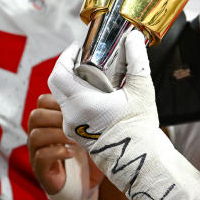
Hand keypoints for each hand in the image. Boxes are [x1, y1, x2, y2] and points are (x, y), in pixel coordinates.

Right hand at [27, 93, 103, 199]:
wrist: (86, 189)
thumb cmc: (89, 159)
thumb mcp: (92, 136)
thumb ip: (93, 120)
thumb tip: (104, 103)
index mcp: (50, 122)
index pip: (43, 101)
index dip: (58, 100)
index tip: (78, 107)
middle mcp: (39, 135)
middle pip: (35, 116)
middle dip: (56, 117)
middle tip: (75, 124)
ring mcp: (37, 153)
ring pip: (35, 135)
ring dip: (57, 134)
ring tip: (75, 140)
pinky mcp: (40, 170)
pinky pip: (40, 156)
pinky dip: (57, 152)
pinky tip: (72, 154)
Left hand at [49, 33, 199, 199]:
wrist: (140, 162)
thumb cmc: (140, 127)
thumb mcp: (142, 88)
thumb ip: (136, 59)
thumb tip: (132, 37)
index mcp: (81, 103)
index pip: (58, 73)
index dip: (65, 56)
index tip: (78, 46)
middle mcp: (71, 116)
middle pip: (58, 85)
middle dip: (69, 68)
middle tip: (85, 57)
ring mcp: (73, 127)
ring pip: (64, 98)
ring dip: (74, 83)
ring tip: (95, 74)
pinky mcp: (79, 135)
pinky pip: (71, 110)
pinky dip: (78, 97)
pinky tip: (98, 94)